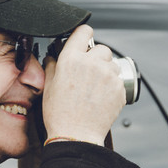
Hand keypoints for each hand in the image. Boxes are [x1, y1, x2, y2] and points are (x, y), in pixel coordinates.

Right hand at [41, 25, 124, 145]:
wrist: (76, 135)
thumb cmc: (60, 115)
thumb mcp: (48, 87)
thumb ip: (52, 66)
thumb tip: (53, 57)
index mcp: (72, 59)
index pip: (83, 31)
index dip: (83, 35)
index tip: (83, 40)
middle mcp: (92, 63)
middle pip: (101, 48)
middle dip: (96, 57)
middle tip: (88, 72)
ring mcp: (108, 76)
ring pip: (112, 64)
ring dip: (106, 71)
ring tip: (95, 88)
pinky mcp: (120, 88)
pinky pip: (118, 80)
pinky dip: (112, 86)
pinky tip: (101, 98)